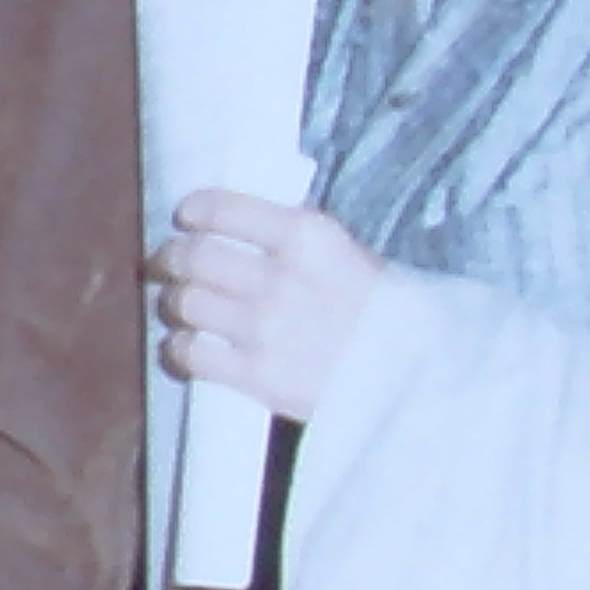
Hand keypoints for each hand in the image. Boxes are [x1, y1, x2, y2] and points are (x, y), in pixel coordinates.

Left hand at [153, 185, 383, 418]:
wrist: (421, 381)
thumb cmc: (387, 315)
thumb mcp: (348, 256)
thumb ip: (292, 240)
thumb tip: (230, 225)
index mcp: (308, 237)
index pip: (220, 208)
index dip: (194, 213)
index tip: (186, 219)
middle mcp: (281, 278)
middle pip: (192, 256)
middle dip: (171, 258)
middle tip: (167, 264)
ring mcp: (266, 328)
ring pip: (184, 303)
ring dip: (174, 303)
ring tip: (182, 306)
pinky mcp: (258, 375)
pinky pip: (190, 352)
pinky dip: (179, 348)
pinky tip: (187, 346)